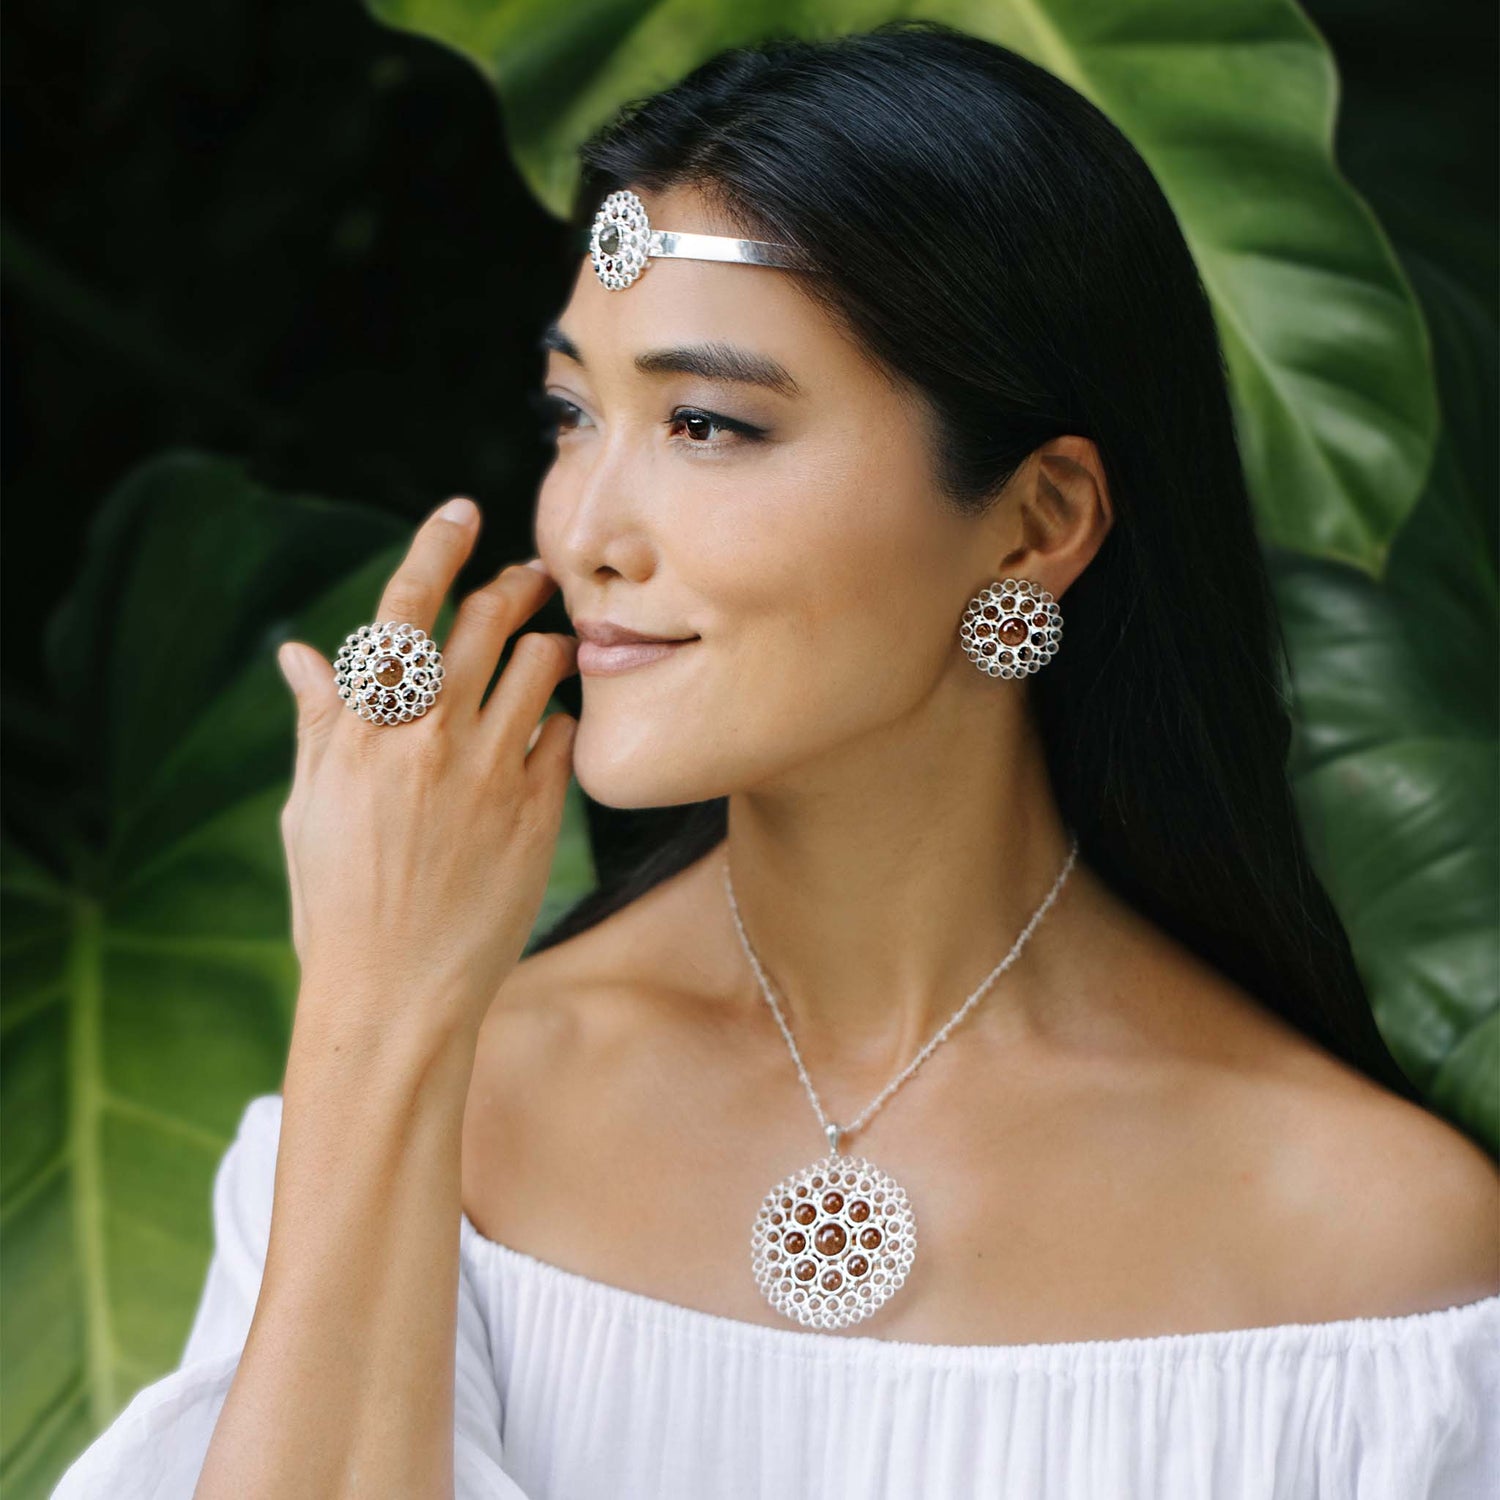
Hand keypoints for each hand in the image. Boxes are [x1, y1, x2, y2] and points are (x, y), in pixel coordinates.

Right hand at [273, 496, 576, 1051]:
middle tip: (532, 574)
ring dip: (547, 642)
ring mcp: (491, 776)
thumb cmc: (337, 905)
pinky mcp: (538, 815)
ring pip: (538, 668)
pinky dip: (559, 718)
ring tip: (550, 643)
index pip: (404, 610)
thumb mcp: (309, 810)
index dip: (435, 548)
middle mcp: (431, 741)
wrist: (395, 996)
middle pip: (484, 623)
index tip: (460, 510)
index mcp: (366, 731)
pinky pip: (563, 736)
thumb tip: (303, 654)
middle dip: (513, 584)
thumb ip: (320, 724)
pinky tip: (552, 727)